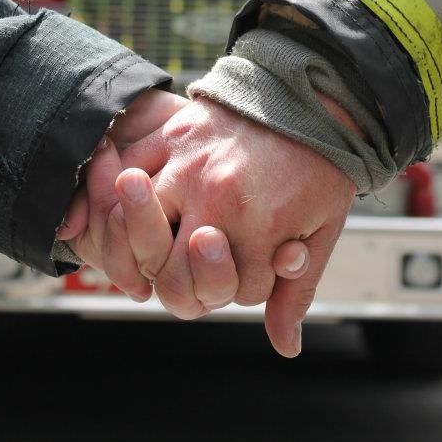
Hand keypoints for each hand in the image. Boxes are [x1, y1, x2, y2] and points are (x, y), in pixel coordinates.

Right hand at [58, 89, 311, 310]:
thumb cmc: (320, 162)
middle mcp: (214, 195)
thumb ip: (297, 289)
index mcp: (259, 223)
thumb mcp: (323, 228)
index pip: (232, 291)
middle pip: (172, 276)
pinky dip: (118, 198)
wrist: (310, 95)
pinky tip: (128, 211)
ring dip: (146, 249)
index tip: (258, 268)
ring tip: (164, 248)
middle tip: (206, 268)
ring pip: (137, 230)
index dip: (246, 290)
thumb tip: (285, 346)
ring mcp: (186, 162)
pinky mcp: (171, 135)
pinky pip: (126, 172)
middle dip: (190, 285)